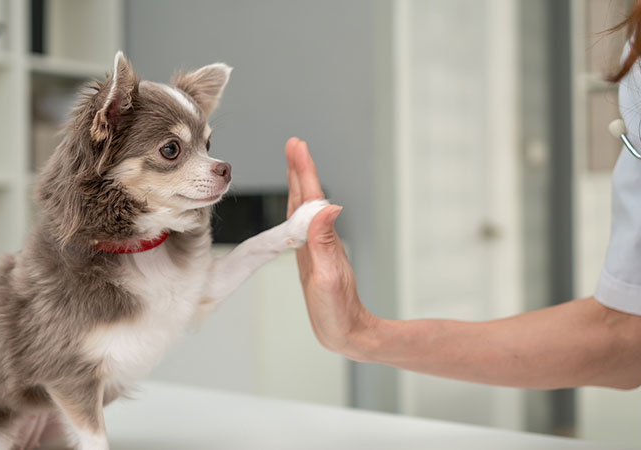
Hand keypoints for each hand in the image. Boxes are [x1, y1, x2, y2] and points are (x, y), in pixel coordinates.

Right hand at [284, 137, 376, 358]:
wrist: (346, 333)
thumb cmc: (338, 312)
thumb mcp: (329, 277)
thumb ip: (326, 243)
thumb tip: (329, 207)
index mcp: (320, 240)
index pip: (310, 199)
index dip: (303, 171)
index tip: (297, 146)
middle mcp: (318, 239)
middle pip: (306, 197)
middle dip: (300, 169)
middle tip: (294, 144)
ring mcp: (314, 248)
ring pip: (303, 209)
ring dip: (299, 184)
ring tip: (294, 164)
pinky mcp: (310, 258)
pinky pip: (300, 225)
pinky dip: (296, 208)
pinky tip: (296, 207)